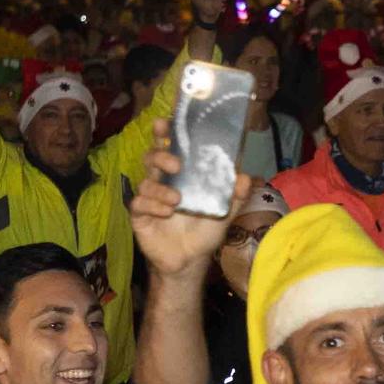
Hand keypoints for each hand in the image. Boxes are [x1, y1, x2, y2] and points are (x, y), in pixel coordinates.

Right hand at [130, 118, 253, 277]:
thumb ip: (234, 196)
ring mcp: (149, 197)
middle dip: (160, 155)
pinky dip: (152, 206)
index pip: (170, 146)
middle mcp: (163, 181)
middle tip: (176, 165)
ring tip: (177, 201)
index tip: (165, 123)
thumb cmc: (205, 231)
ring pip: (145, 181)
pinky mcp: (140, 215)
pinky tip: (166, 213)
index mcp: (182, 174)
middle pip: (151, 156)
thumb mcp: (224, 212)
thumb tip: (245, 177)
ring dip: (161, 189)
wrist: (190, 260)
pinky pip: (138, 204)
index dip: (165, 132)